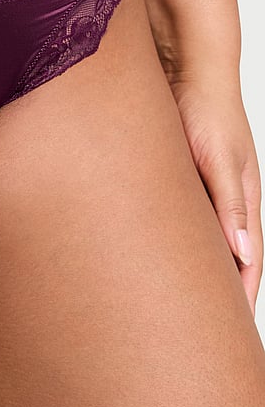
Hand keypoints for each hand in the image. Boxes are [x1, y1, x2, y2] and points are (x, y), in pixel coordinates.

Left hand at [168, 75, 261, 315]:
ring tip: (178, 308)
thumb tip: (244, 256)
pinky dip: (176, 249)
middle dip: (218, 296)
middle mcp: (227, 203)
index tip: (232, 336)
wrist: (186, 70)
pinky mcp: (180, 183)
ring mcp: (205, 194)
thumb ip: (230, 205)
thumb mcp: (218, 160)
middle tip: (202, 333)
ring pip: (202, 245)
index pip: (248, 263)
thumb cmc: (205, 111)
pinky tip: (157, 263)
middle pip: (226, 260)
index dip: (242, 299)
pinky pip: (180, 225)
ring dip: (195, 274)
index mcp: (244, 201)